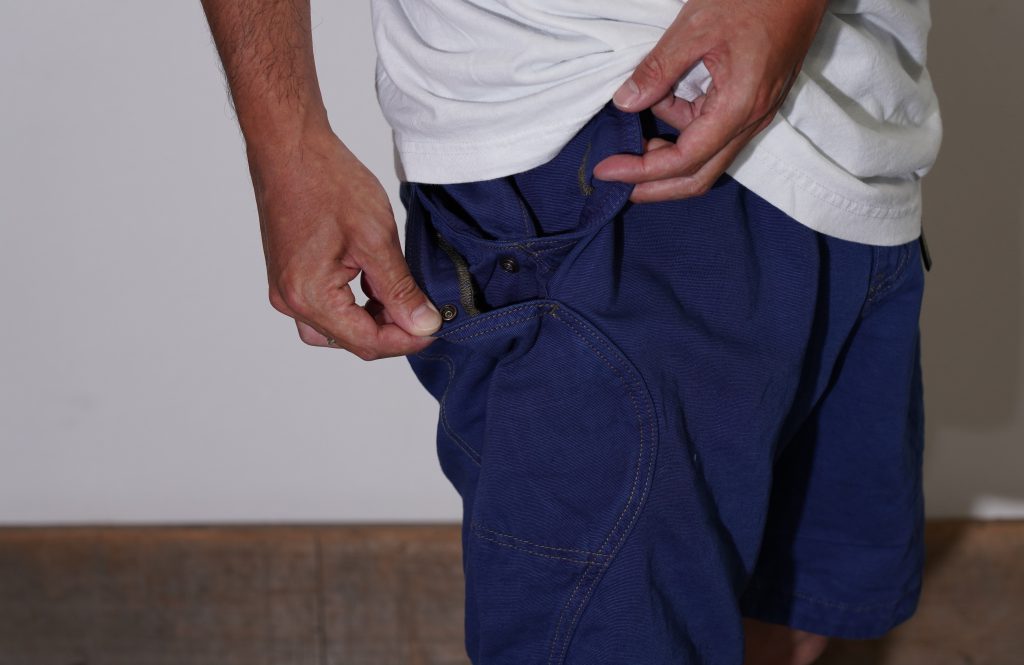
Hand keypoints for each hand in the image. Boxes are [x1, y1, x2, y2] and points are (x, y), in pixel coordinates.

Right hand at [248, 130, 440, 359]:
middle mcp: (291, 301)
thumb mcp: (376, 238)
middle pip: (352, 340)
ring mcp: (287, 290)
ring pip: (339, 328)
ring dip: (373, 320)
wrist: (290, 148)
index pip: (367, 342)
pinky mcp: (290, 277)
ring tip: (403, 296)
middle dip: (392, 331)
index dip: (407, 340)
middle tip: (425, 311)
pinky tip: (379, 285)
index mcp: (309, 296)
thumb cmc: (325, 181)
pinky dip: (356, 305)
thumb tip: (423, 324)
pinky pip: (326, 308)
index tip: (436, 327)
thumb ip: (400, 289)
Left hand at [592, 0, 827, 202]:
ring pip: (707, 157)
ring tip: (634, 133)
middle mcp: (751, 121)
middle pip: (699, 176)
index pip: (684, 159)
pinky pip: (714, 132)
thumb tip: (625, 102)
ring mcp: (755, 114)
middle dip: (655, 186)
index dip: (642, 171)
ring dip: (668, 155)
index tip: (608, 171)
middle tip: (616, 183)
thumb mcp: (695, 27)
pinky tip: (663, 103)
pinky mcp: (752, 103)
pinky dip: (684, 129)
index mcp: (738, 107)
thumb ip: (658, 69)